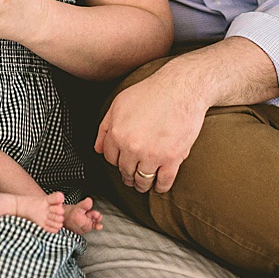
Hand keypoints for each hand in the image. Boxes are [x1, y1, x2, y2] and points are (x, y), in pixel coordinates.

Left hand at [94, 68, 207, 193]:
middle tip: (131, 176)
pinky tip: (159, 186)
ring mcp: (153, 154)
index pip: (110, 158)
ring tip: (143, 184)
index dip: (115, 161)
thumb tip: (98, 148)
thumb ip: (104, 127)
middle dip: (127, 175)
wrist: (180, 90)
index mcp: (117, 133)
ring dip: (141, 184)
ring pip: (142, 180)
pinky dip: (160, 187)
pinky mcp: (173, 159)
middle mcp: (132, 147)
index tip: (121, 163)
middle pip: (125, 171)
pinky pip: (164, 182)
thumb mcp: (118, 105)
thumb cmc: (150, 93)